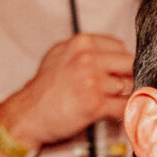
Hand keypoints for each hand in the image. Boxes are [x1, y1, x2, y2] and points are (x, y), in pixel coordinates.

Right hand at [0, 33, 134, 149]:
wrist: (28, 113)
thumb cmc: (44, 88)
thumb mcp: (60, 54)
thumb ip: (85, 50)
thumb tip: (114, 53)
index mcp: (81, 43)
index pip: (120, 47)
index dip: (119, 62)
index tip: (114, 72)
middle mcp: (87, 59)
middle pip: (129, 64)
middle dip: (125, 77)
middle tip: (114, 88)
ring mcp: (92, 81)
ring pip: (128, 86)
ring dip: (121, 96)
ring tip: (105, 101)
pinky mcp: (95, 104)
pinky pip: (124, 106)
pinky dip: (122, 111)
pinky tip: (110, 112)